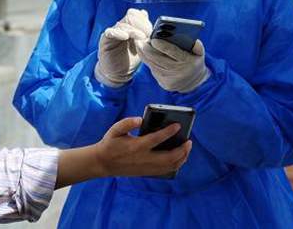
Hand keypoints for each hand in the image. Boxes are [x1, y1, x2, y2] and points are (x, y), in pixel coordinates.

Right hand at [55, 117, 191, 187]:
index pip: (156, 138)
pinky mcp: (147, 172)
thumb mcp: (115, 129)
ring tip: (187, 148)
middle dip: (182, 149)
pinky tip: (179, 157)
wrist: (103, 163)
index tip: (178, 125)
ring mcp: (147, 167)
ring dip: (182, 158)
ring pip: (170, 166)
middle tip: (189, 141)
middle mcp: (144, 158)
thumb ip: (127, 122)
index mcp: (137, 146)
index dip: (169, 131)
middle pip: (169, 157)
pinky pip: (166, 170)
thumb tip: (140, 120)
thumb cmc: (110, 143)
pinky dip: (176, 164)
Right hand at [94, 8, 151, 86]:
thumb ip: (144, 30)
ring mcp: (112, 32)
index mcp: (129, 26)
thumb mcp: (141, 45)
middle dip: (141, 24)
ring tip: (141, 37)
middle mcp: (120, 27)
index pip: (136, 14)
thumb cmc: (130, 59)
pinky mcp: (105, 40)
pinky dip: (118, 33)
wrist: (119, 73)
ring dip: (133, 30)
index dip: (144, 20)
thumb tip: (144, 13)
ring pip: (122, 25)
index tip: (152, 30)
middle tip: (148, 34)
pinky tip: (126, 36)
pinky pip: (110, 32)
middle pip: (130, 17)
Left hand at [140, 38, 210, 92]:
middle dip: (148, 49)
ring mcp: (171, 79)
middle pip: (159, 59)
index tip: (153, 39)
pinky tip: (142, 52)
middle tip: (141, 40)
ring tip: (139, 44)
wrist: (195, 83)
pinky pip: (153, 69)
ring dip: (144, 54)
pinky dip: (146, 60)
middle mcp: (179, 72)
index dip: (162, 46)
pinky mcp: (164, 83)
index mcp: (189, 62)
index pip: (173, 52)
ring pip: (153, 64)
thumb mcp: (199, 53)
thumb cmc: (194, 61)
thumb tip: (185, 36)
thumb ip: (196, 44)